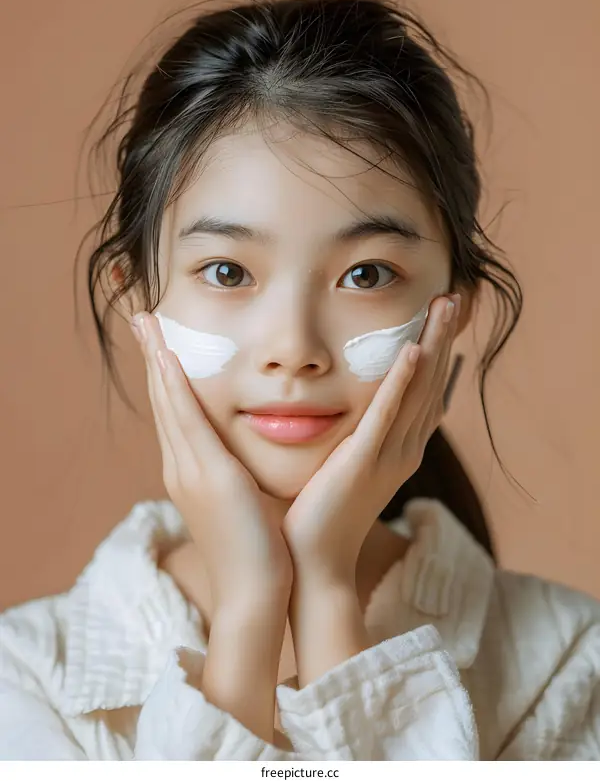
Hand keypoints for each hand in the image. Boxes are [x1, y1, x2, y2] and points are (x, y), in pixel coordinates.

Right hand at [132, 312, 292, 610]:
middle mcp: (181, 467)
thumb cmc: (259, 550)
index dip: (165, 375)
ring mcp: (189, 472)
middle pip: (163, 401)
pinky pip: (186, 422)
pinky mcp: (207, 476)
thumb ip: (238, 473)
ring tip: (147, 324)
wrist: (256, 593)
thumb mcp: (244, 501)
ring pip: (168, 404)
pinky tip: (169, 359)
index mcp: (191, 472)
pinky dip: (174, 389)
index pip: (175, 412)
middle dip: (153, 357)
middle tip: (142, 318)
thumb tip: (246, 454)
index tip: (161, 341)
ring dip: (157, 360)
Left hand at [282, 294, 460, 586]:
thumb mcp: (345, 469)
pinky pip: (386, 415)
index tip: (447, 325)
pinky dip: (402, 382)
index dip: (440, 358)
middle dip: (444, 339)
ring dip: (433, 346)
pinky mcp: (363, 461)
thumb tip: (348, 416)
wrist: (313, 564)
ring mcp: (387, 456)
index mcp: (398, 451)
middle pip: (431, 384)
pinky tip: (413, 351)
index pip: (427, 396)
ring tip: (444, 307)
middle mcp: (403, 450)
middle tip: (453, 299)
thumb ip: (354, 440)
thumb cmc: (321, 517)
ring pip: (418, 391)